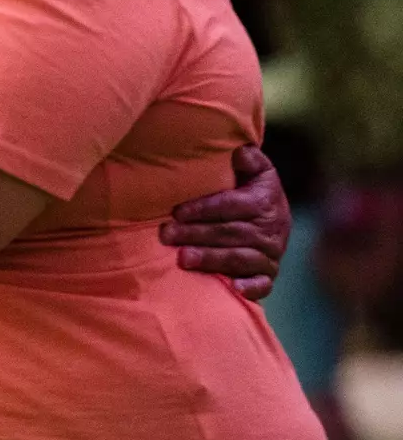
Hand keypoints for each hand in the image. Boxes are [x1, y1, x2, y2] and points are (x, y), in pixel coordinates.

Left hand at [160, 145, 290, 300]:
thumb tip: (239, 151)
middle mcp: (270, 230)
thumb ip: (249, 160)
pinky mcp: (268, 275)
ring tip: (182, 259)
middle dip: (195, 234)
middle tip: (166, 235)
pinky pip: (263, 284)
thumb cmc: (251, 190)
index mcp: (264, 202)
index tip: (176, 212)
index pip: (231, 206)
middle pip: (229, 233)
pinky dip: (250, 287)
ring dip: (210, 259)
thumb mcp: (255, 171)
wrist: (273, 218)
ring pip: (239, 258)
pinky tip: (232, 288)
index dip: (203, 209)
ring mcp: (270, 255)